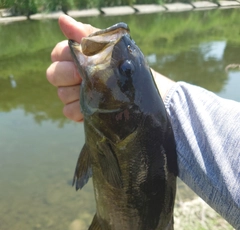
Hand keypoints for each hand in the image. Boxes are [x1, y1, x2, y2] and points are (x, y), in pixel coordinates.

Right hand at [46, 15, 174, 121]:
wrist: (139, 89)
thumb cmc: (124, 65)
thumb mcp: (108, 46)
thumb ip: (86, 34)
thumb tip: (62, 20)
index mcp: (76, 57)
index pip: (57, 54)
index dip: (64, 56)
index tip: (81, 59)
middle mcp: (71, 76)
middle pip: (53, 74)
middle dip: (68, 75)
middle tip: (84, 76)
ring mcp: (74, 95)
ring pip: (61, 93)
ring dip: (76, 93)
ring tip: (95, 91)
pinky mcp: (80, 112)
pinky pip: (68, 111)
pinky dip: (79, 109)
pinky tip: (93, 106)